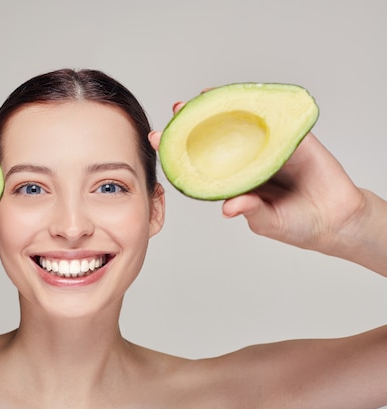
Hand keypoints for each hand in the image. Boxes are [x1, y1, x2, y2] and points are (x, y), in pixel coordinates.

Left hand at [148, 102, 365, 254]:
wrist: (337, 221)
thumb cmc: (298, 225)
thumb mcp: (269, 222)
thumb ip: (251, 211)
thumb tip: (228, 207)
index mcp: (235, 181)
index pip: (202, 163)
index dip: (181, 150)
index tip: (159, 139)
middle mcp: (247, 161)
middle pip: (217, 137)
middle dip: (196, 122)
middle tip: (178, 109)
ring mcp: (269, 148)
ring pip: (243, 123)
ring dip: (222, 106)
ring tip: (202, 95)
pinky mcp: (293, 139)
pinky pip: (275, 119)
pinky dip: (260, 105)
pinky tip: (245, 95)